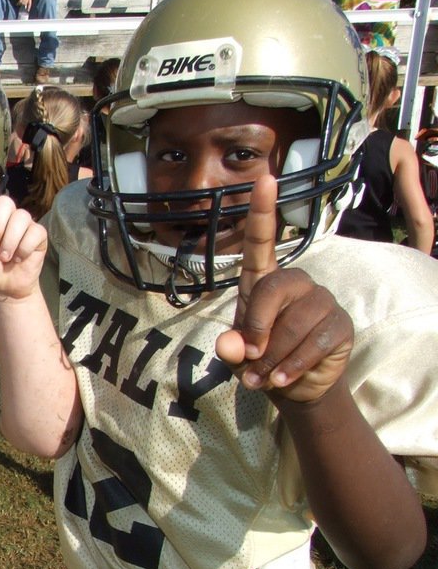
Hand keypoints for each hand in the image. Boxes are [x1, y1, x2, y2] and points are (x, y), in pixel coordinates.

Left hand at [0, 139, 47, 301]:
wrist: (5, 289)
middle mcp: (6, 214)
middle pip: (5, 203)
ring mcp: (23, 223)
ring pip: (20, 220)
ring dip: (10, 244)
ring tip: (5, 257)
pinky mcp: (37, 235)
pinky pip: (32, 234)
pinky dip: (22, 251)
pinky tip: (19, 258)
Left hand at [213, 176, 352, 402]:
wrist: (292, 389)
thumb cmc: (259, 362)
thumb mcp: (236, 357)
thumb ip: (230, 348)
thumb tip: (231, 344)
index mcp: (263, 283)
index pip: (261, 242)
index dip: (262, 211)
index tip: (264, 179)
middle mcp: (294, 284)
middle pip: (274, 289)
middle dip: (257, 327)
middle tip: (250, 357)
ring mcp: (321, 301)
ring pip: (294, 323)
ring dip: (274, 357)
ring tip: (266, 377)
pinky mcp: (339, 324)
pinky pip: (314, 343)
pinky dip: (292, 366)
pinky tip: (284, 380)